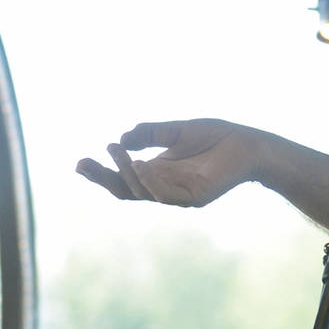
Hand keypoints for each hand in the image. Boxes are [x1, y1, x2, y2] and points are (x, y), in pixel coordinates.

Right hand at [74, 119, 262, 206]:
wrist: (249, 143)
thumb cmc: (215, 137)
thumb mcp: (176, 131)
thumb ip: (150, 133)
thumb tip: (121, 140)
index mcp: (157, 173)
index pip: (123, 179)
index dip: (101, 173)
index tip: (79, 162)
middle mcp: (164, 187)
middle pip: (125, 191)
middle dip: (102, 179)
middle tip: (82, 164)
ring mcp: (179, 195)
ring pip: (143, 192)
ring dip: (126, 173)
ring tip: (118, 152)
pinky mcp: (195, 197)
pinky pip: (166, 195)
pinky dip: (150, 182)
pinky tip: (140, 165)